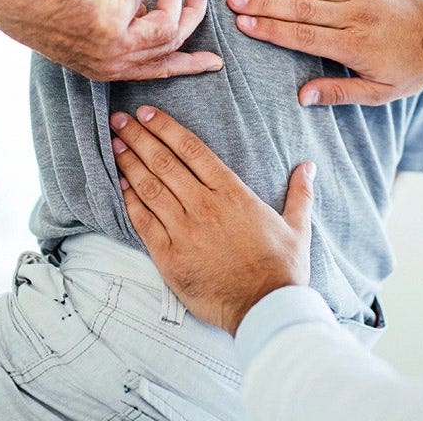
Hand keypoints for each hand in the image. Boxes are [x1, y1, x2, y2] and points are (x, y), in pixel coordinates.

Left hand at [0, 0, 222, 80]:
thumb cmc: (41, 3)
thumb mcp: (86, 24)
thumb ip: (118, 25)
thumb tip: (144, 8)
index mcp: (106, 69)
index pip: (158, 71)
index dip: (188, 65)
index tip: (214, 62)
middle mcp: (114, 63)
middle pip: (174, 44)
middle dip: (194, 15)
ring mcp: (116, 44)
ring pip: (169, 21)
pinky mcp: (115, 19)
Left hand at [110, 106, 314, 335]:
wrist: (265, 308)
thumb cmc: (282, 269)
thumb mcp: (297, 227)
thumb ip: (300, 193)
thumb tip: (308, 166)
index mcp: (232, 193)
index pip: (192, 149)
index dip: (166, 127)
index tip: (147, 113)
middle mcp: (204, 205)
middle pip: (164, 162)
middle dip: (139, 137)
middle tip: (119, 120)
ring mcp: (184, 230)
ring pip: (150, 187)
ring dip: (129, 163)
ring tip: (114, 144)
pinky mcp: (169, 256)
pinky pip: (143, 221)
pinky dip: (129, 200)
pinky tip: (118, 184)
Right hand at [225, 0, 422, 104]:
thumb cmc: (410, 68)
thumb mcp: (378, 92)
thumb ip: (338, 93)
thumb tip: (301, 97)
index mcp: (354, 46)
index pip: (303, 36)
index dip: (271, 29)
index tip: (243, 23)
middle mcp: (355, 15)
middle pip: (301, 7)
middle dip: (264, 3)